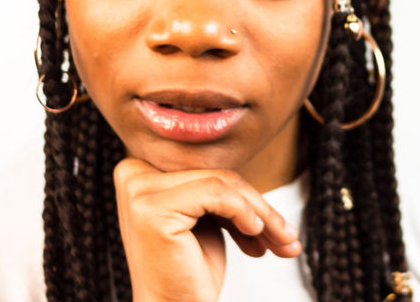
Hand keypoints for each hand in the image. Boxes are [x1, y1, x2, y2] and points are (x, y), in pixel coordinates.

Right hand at [114, 158, 302, 301]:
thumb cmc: (190, 269)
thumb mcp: (207, 216)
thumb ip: (217, 185)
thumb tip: (253, 148)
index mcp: (140, 169)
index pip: (208, 168)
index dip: (244, 196)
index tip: (270, 226)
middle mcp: (132, 173)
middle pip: (217, 174)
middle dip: (258, 207)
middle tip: (287, 237)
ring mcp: (138, 190)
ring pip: (223, 183)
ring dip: (261, 214)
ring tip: (280, 242)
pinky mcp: (151, 208)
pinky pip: (216, 193)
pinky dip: (245, 212)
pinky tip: (254, 233)